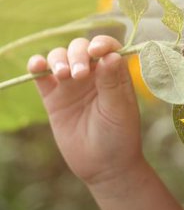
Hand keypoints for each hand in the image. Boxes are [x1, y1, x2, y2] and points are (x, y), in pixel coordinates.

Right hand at [28, 36, 143, 187]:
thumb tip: (111, 55)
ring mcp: (72, 84)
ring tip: (63, 75)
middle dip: (77, 54)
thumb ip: (112, 83)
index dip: (101, 43)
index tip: (96, 51)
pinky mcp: (53, 97)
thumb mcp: (119, 109)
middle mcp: (93, 74)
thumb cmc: (120, 136)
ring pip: (59, 57)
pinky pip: (42, 76)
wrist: (104, 166)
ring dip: (58, 59)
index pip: (107, 47)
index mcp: (115, 73)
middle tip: (78, 74)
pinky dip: (37, 66)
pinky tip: (37, 66)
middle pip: (80, 48)